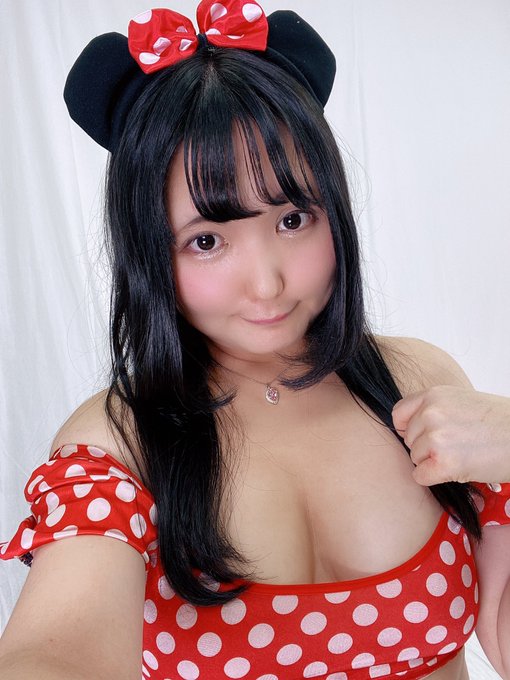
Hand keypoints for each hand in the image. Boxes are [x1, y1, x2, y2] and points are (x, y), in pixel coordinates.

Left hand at [392, 385, 509, 485]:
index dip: (409, 428)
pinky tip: (456, 470)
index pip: (399, 414)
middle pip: (408, 439)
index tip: (422, 436)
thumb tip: (413, 428)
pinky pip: (421, 476)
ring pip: (415, 458)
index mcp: (434, 395)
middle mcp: (431, 413)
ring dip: (433, 462)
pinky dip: (435, 478)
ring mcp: (436, 437)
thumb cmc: (501, 421)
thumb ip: (436, 409)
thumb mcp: (462, 401)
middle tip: (455, 447)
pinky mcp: (444, 462)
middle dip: (426, 447)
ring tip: (462, 455)